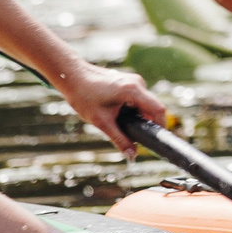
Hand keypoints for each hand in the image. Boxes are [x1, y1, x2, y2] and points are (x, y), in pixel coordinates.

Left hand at [53, 59, 174, 155]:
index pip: (158, 109)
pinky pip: (137, 97)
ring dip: (137, 115)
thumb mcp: (102, 122)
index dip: (161, 126)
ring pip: (144, 102)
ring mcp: (133, 80)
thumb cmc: (83, 96)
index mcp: (133, 90)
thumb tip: (132, 156)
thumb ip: (119, 140)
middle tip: (134, 136)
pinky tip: (116, 112)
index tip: (157, 138)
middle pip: (152, 107)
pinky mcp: (127, 80)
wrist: (71, 76)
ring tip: (118, 121)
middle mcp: (137, 82)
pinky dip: (132, 108)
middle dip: (146, 122)